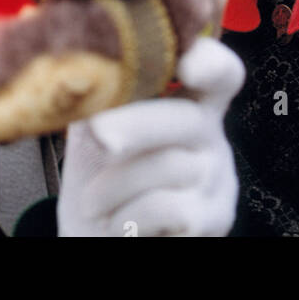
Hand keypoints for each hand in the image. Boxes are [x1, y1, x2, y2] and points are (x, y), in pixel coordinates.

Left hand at [57, 37, 244, 236]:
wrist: (99, 238)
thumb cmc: (100, 179)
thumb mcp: (94, 129)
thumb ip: (98, 97)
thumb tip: (78, 73)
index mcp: (190, 102)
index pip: (220, 72)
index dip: (211, 60)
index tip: (185, 63)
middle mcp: (211, 135)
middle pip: (188, 117)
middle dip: (137, 123)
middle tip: (97, 132)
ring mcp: (217, 178)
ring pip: (168, 165)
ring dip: (115, 185)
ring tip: (90, 202)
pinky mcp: (214, 219)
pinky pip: (168, 207)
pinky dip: (129, 216)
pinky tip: (116, 223)